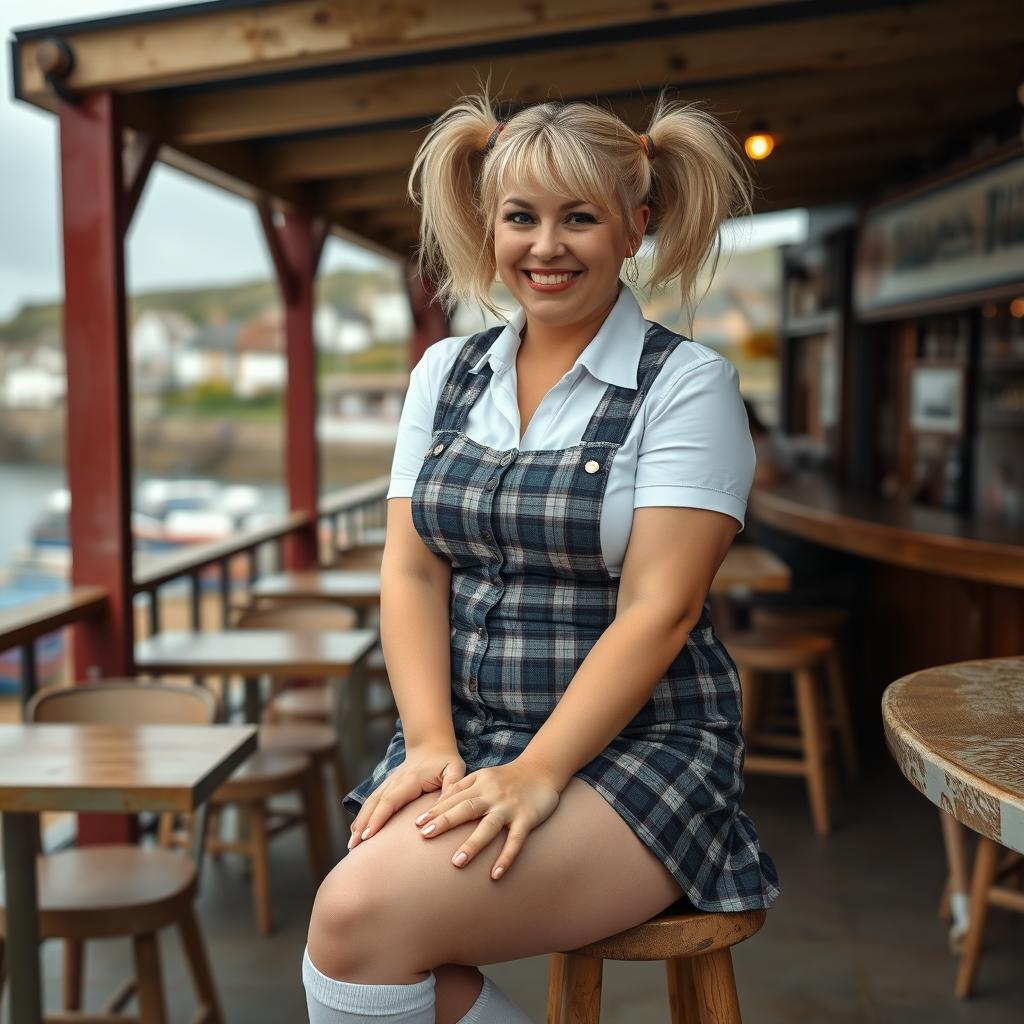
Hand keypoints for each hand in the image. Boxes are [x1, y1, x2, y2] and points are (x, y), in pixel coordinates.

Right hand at [348, 741, 465, 849]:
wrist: (432, 745)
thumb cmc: (445, 760)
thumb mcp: (455, 770)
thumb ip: (452, 787)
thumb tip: (443, 810)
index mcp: (410, 780)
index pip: (390, 800)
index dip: (378, 818)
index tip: (368, 836)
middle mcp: (395, 781)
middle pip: (374, 804)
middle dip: (363, 825)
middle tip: (353, 847)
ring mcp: (388, 783)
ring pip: (369, 803)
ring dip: (359, 822)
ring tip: (351, 845)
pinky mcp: (386, 787)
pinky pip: (371, 802)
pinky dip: (362, 817)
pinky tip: (356, 832)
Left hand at [412, 759, 560, 880]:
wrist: (542, 770)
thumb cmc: (508, 777)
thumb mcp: (483, 775)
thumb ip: (462, 786)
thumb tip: (438, 802)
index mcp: (480, 784)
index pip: (454, 798)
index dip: (435, 810)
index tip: (416, 824)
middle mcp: (492, 795)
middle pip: (466, 808)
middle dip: (445, 822)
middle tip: (424, 836)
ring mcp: (509, 808)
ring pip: (489, 826)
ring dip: (473, 844)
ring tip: (457, 862)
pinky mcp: (527, 818)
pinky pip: (516, 840)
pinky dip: (506, 857)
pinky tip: (495, 875)